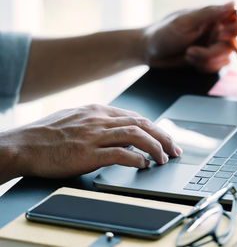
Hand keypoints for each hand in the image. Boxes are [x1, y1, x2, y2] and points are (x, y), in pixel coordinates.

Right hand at [0, 104, 181, 181]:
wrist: (22, 144)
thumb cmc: (47, 134)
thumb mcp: (76, 118)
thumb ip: (100, 122)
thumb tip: (122, 133)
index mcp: (97, 110)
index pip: (136, 117)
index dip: (155, 128)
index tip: (165, 138)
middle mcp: (99, 119)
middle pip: (141, 124)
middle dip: (163, 136)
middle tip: (175, 149)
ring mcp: (93, 135)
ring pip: (136, 136)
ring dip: (155, 147)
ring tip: (165, 158)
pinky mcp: (87, 153)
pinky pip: (119, 154)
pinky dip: (136, 159)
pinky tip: (144, 165)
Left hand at [144, 2, 236, 71]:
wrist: (149, 52)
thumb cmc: (162, 33)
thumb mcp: (185, 21)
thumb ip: (209, 13)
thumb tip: (232, 4)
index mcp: (211, 17)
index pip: (236, 21)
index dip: (233, 32)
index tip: (220, 37)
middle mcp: (214, 31)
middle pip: (231, 45)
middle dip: (212, 53)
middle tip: (192, 50)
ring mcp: (211, 46)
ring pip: (224, 59)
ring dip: (205, 61)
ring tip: (188, 54)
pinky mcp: (207, 60)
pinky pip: (217, 68)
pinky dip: (204, 67)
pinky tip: (190, 61)